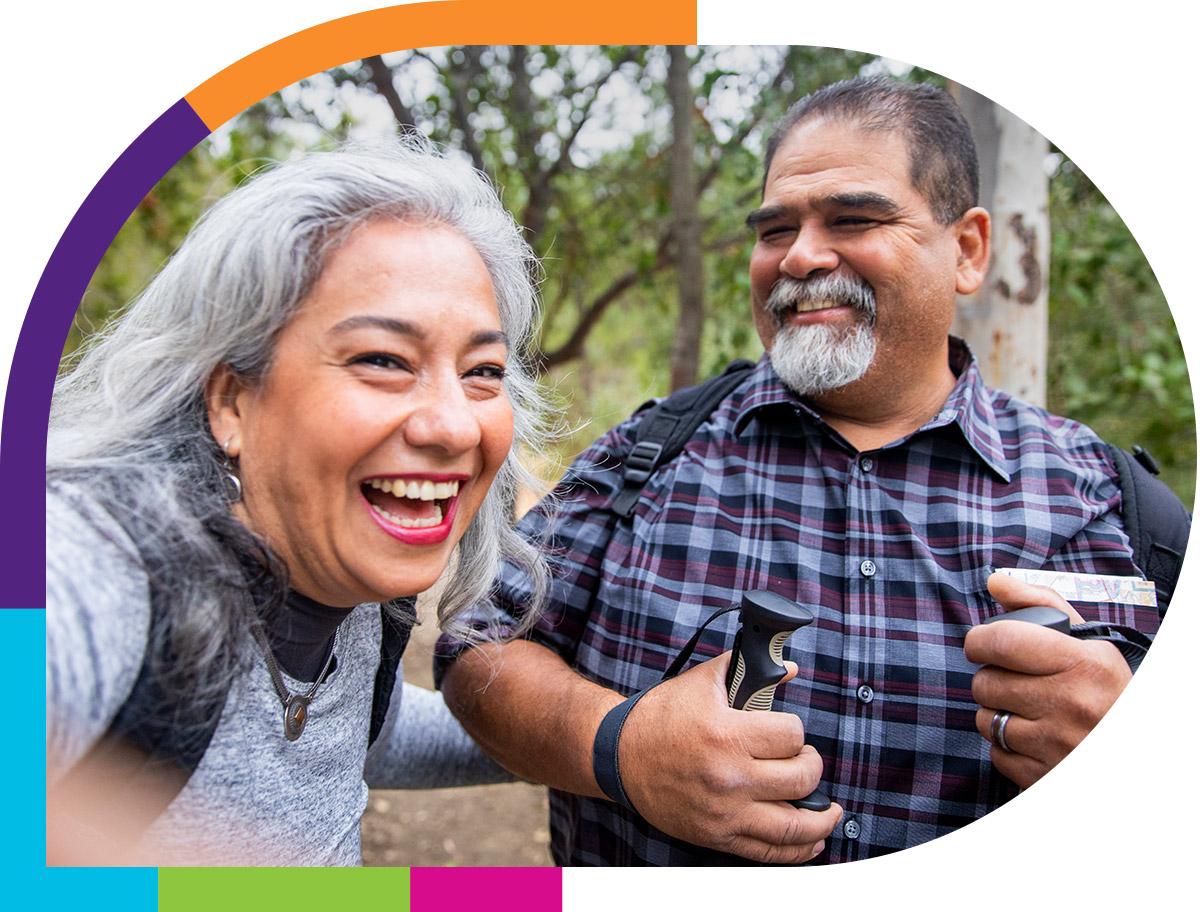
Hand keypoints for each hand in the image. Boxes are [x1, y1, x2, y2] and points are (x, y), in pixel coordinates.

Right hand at [617, 651, 842, 863]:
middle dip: (811, 766)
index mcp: (726, 734)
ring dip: (821, 818)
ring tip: (830, 811)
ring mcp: (725, 812)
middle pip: (801, 778)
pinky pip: (769, 851)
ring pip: (795, 825)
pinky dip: (798, 849)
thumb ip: (747, 670)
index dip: (796, 732)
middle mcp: (729, 777)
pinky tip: (812, 840)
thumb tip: (788, 668)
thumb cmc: (660, 717)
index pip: (792, 736)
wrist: (618, 754)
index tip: (789, 733)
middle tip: (805, 761)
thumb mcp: (702, 682)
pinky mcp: (717, 836)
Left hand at [965, 573, 1131, 788]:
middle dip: (992, 679)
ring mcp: (1059, 744)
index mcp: (1084, 663)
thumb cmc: (1107, 690)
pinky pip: (997, 754)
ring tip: (1026, 709)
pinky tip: (1034, 739)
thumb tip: (996, 581)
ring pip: (986, 720)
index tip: (981, 644)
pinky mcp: (1046, 777)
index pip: (1002, 640)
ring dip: (997, 713)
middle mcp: (1072, 703)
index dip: (979, 640)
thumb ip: (1041, 604)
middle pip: (986, 682)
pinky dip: (1007, 747)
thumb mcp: (1089, 643)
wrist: (1138, 751)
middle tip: (1014, 681)